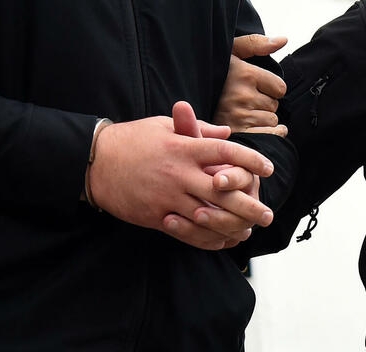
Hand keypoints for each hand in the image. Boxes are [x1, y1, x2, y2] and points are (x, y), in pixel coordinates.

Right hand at [87, 102, 274, 251]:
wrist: (97, 162)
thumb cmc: (131, 139)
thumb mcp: (163, 126)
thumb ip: (197, 130)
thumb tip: (226, 132)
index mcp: (183, 147)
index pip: (224, 152)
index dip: (250, 160)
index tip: (268, 168)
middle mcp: (178, 173)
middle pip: (222, 190)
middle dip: (249, 204)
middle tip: (268, 214)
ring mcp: (167, 197)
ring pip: (207, 216)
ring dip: (232, 226)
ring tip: (250, 231)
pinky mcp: (156, 215)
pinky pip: (187, 231)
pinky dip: (207, 238)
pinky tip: (222, 240)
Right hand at [213, 35, 288, 134]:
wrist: (188, 95)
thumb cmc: (213, 73)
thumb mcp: (232, 52)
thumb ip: (257, 43)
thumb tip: (283, 39)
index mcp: (245, 74)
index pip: (280, 88)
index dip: (270, 88)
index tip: (255, 87)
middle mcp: (243, 95)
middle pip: (275, 105)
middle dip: (264, 104)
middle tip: (245, 101)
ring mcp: (240, 117)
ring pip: (272, 121)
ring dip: (263, 119)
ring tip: (243, 113)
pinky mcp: (238, 133)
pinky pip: (270, 134)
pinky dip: (267, 133)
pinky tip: (254, 127)